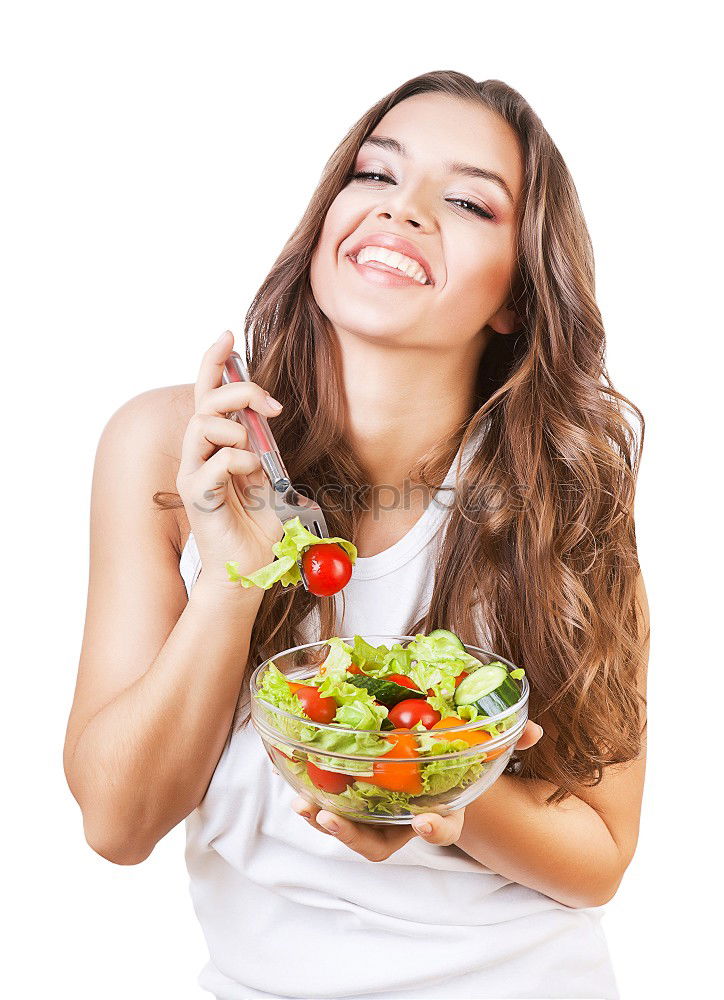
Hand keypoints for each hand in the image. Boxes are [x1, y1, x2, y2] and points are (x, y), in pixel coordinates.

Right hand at [176, 330, 286, 589]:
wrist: (250, 566)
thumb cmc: (258, 524)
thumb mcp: (269, 475)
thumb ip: (263, 445)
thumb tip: (266, 413)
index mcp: (217, 443)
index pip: (207, 392)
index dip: (213, 362)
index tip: (227, 336)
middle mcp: (199, 453)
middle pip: (205, 401)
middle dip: (238, 390)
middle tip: (269, 404)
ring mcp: (195, 474)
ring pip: (201, 425)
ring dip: (234, 424)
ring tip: (254, 445)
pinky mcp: (197, 497)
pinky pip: (212, 465)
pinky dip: (236, 459)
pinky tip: (253, 471)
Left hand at [291, 719, 543, 860]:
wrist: (430, 755)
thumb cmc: (455, 751)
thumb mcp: (480, 743)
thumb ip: (506, 739)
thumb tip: (535, 730)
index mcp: (439, 807)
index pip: (442, 826)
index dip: (435, 827)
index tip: (425, 821)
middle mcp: (404, 818)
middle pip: (380, 843)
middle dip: (355, 835)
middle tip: (332, 818)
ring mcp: (376, 814)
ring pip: (350, 831)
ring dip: (326, 820)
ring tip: (306, 807)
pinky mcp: (352, 801)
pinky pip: (331, 808)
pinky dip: (313, 802)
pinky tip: (297, 791)